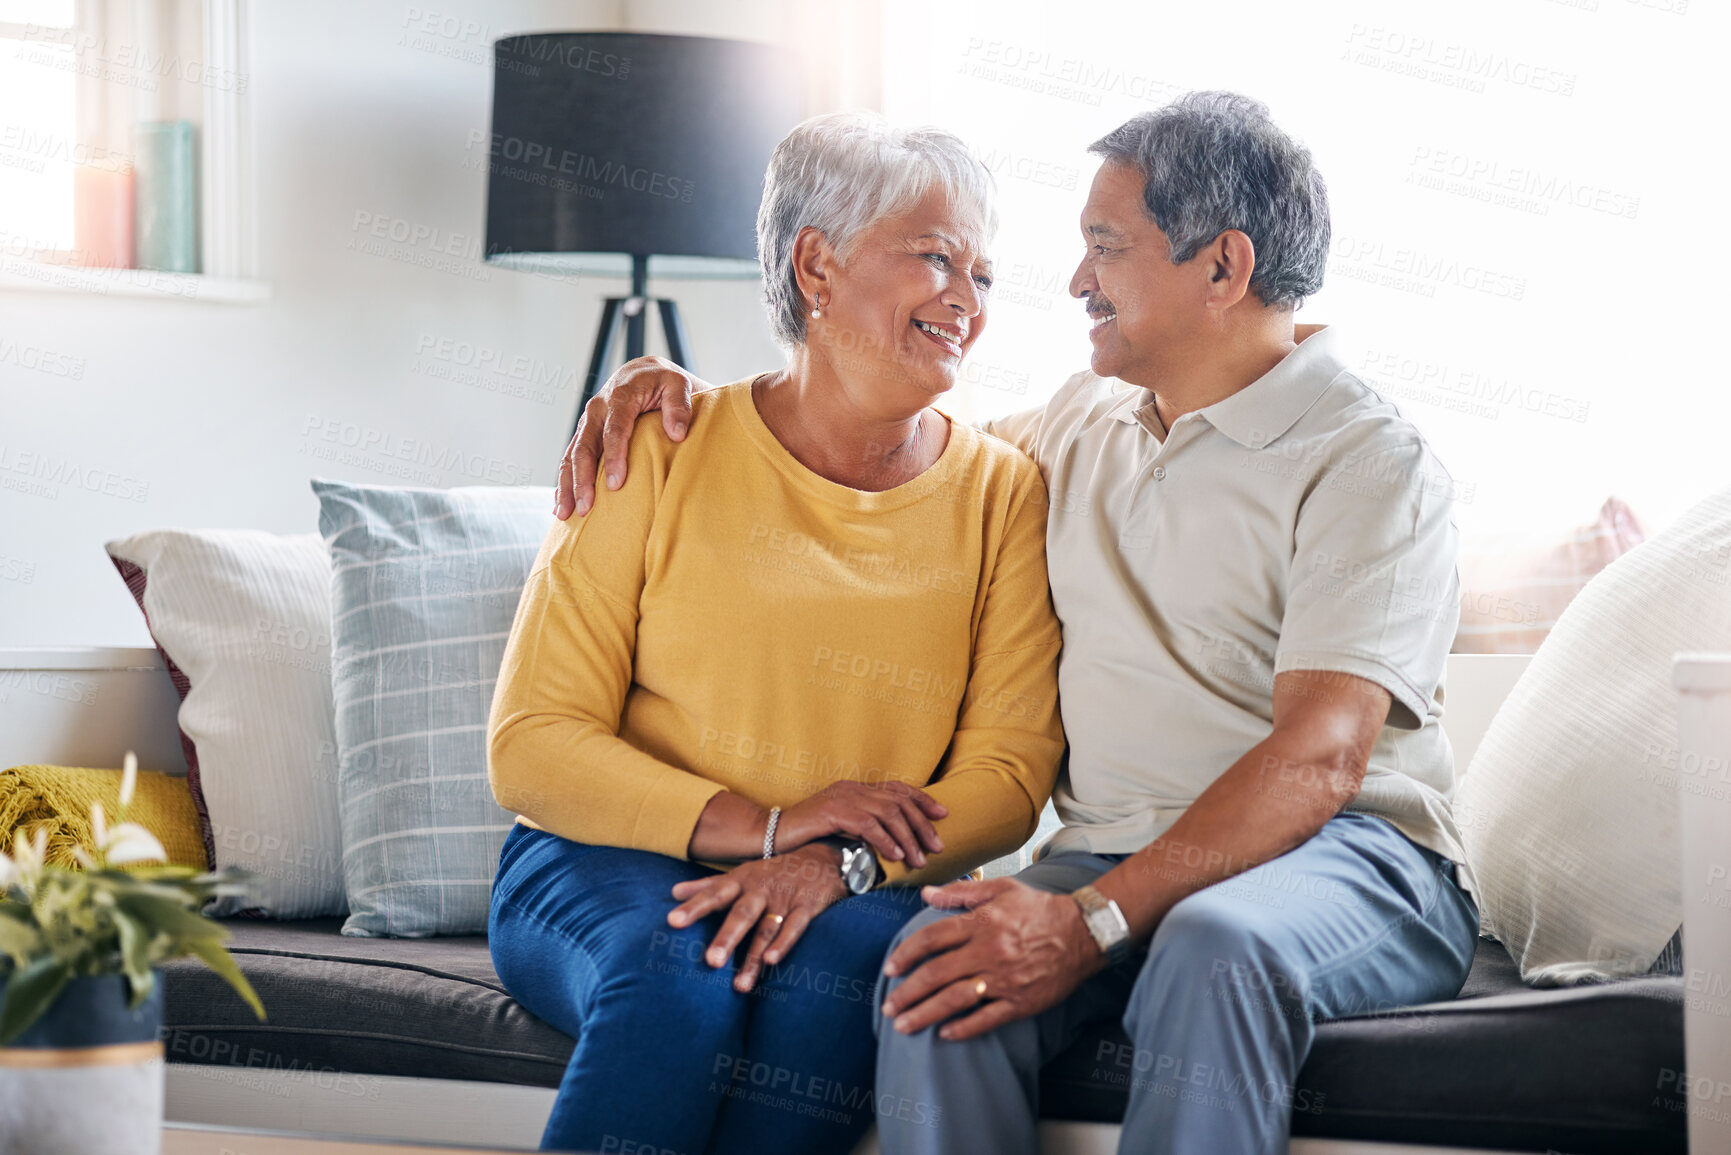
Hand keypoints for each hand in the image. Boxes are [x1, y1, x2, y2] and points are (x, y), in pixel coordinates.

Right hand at [555, 356, 704, 519]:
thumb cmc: (663, 382)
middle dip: (583, 479)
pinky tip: (560, 505)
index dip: (614, 458)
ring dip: (567, 485)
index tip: (616, 485)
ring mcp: (588, 423)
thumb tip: (677, 433)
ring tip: (564, 514)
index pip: (614, 430)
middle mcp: (597, 410)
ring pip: (572, 456)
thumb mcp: (678, 385)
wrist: (644, 373)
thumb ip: (679, 406)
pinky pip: (570, 458)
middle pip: (585, 447)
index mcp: (619, 397)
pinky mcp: (585, 433)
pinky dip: (565, 482)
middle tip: (586, 508)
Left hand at [667, 842, 847, 992]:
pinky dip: (784, 943)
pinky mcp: (807, 907)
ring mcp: (785, 899)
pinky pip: (795, 927)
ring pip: (767, 928)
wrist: (821, 858)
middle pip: (741, 914)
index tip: (672, 921)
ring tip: (739, 986)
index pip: (714, 894)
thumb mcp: (740, 874)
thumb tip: (673, 892)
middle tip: (710, 962)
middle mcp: (761, 890)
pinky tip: (772, 961)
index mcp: (741, 881)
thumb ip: (708, 885)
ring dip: (754, 957)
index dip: (694, 906)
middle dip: (727, 937)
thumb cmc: (771, 872)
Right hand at [778, 780, 948, 868]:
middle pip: (898, 801)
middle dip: (922, 824)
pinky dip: (884, 840)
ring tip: (918, 858)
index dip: (922, 799)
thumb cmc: (807, 836)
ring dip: (907, 837)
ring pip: (887, 814)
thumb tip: (897, 843)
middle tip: (937, 846)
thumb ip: (865, 828)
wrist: (772, 833)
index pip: (897, 789)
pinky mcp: (830, 812)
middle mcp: (852, 789)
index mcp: (856, 789)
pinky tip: (894, 855)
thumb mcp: (841, 828)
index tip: (943, 814)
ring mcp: (841, 798)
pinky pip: (866, 824)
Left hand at [879, 878, 1106, 1040]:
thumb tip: (926, 894)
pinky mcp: (1020, 1001)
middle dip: (907, 992)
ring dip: (925, 1014)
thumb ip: (961, 893)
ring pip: (955, 999)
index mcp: (981, 922)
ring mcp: (1004, 979)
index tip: (890, 968)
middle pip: (937, 974)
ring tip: (903, 1025)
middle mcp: (988, 951)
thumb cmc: (1040, 908)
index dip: (906, 954)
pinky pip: (987, 1019)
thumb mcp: (1001, 889)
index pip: (932, 939)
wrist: (1083, 932)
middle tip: (888, 1005)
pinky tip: (944, 1034)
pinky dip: (963, 1028)